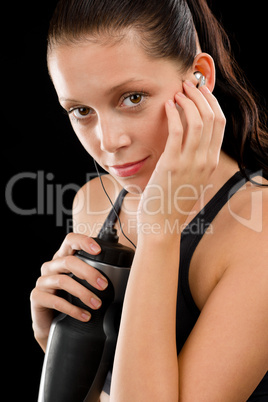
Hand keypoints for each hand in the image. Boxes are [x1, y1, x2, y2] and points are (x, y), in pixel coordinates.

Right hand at [30, 233, 107, 349]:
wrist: (54, 325)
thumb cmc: (74, 299)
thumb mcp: (86, 284)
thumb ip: (98, 274)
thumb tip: (126, 270)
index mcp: (64, 258)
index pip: (70, 240)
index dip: (83, 241)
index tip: (98, 250)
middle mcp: (51, 266)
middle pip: (69, 261)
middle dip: (89, 273)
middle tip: (104, 285)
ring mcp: (42, 281)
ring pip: (63, 281)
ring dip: (83, 293)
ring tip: (97, 304)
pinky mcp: (36, 297)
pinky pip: (55, 300)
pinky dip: (73, 309)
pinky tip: (85, 315)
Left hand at [138, 81, 224, 234]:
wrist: (162, 224)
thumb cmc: (172, 201)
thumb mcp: (190, 179)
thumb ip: (194, 159)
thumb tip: (187, 137)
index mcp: (211, 162)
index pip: (220, 124)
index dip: (211, 103)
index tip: (200, 91)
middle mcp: (205, 161)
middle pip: (212, 118)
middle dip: (201, 95)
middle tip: (187, 84)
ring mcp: (190, 163)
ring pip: (197, 121)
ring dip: (188, 101)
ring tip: (177, 92)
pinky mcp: (171, 165)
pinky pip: (176, 132)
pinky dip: (173, 115)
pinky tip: (167, 106)